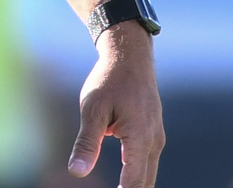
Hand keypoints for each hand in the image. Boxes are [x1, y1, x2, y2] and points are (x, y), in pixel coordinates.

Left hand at [71, 26, 163, 186]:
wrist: (130, 56)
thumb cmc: (109, 80)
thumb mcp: (92, 110)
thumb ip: (87, 142)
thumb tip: (77, 172)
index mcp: (140, 139)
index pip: (134, 184)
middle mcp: (153, 143)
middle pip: (145, 184)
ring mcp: (155, 139)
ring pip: (147, 176)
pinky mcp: (150, 135)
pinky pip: (145, 165)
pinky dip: (136, 180)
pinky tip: (126, 187)